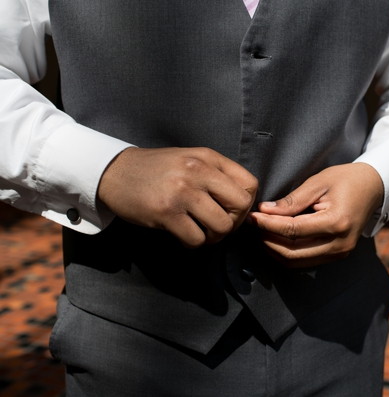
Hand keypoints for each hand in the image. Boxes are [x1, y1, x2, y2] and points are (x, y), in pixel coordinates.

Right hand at [97, 147, 258, 247]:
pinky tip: (183, 235)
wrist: (113, 171)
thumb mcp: (190, 159)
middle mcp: (198, 172)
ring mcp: (181, 193)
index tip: (231, 210)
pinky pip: (196, 239)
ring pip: (221, 227)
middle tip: (217, 225)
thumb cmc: (157, 169)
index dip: (246, 203)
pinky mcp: (165, 213)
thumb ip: (217, 174)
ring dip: (214, 236)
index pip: (250, 184)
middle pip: (241, 206)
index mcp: (208, 158)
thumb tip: (245, 202)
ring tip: (201, 232)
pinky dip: (193, 243)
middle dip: (234, 222)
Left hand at [249, 163, 384, 267]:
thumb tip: (264, 212)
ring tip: (263, 231)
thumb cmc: (347, 180)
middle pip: (292, 253)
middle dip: (268, 241)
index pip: (293, 230)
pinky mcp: (337, 255)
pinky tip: (277, 238)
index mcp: (337, 222)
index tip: (251, 216)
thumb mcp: (318, 183)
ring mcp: (341, 252)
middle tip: (254, 225)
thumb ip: (292, 200)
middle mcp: (340, 243)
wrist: (374, 188)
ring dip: (275, 249)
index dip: (267, 225)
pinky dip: (287, 253)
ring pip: (297, 261)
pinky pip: (305, 261)